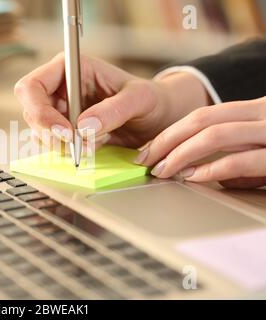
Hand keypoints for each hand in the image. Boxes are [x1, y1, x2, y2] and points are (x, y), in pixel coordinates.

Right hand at [14, 53, 210, 149]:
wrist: (159, 119)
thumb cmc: (151, 99)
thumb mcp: (140, 99)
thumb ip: (114, 110)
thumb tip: (83, 127)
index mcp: (71, 69)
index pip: (33, 86)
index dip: (41, 111)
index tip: (67, 132)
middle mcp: (60, 90)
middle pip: (32, 112)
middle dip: (50, 134)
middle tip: (76, 148)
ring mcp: (61, 112)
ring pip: (40, 132)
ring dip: (60, 146)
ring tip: (92, 148)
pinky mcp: (67, 131)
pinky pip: (53, 145)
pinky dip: (67, 153)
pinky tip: (90, 151)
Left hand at [139, 97, 265, 188]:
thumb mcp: (264, 143)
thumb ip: (238, 151)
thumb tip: (206, 172)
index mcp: (257, 110)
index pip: (203, 116)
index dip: (171, 132)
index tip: (148, 149)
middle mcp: (264, 114)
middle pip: (202, 120)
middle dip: (166, 141)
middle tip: (144, 159)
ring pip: (214, 136)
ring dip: (180, 155)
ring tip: (162, 170)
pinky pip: (238, 162)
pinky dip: (210, 170)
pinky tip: (192, 177)